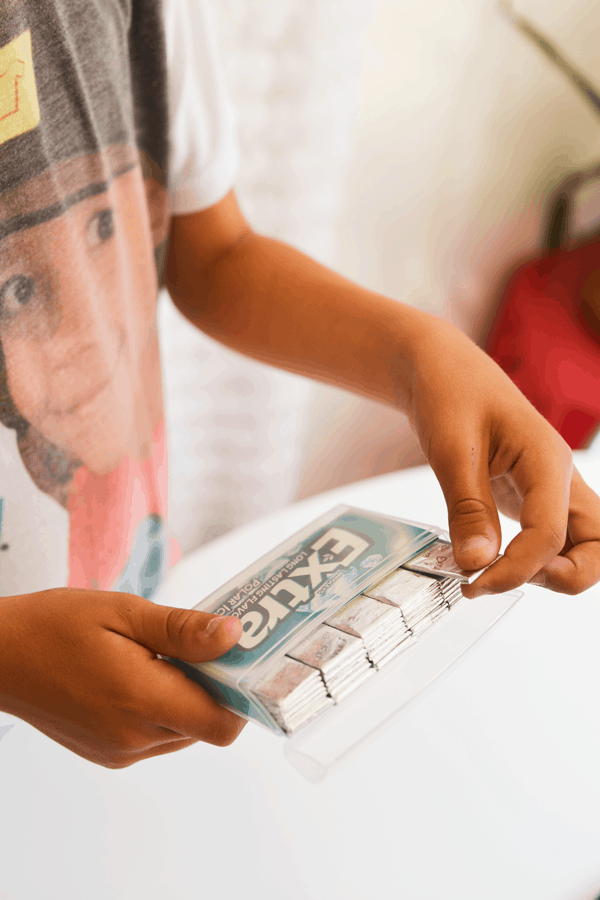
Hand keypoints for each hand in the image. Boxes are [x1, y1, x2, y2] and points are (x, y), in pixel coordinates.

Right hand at [0, 588, 245, 766]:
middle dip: (212, 688)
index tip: (236, 659)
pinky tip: (139, 674)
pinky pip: (155, 737)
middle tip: (198, 645)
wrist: (0, 657)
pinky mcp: (108, 754)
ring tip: (161, 656)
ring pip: (182, 731)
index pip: (220, 723)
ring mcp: (119, 751)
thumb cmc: (55, 626)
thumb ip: (182, 630)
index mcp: (140, 699)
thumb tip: (234, 635)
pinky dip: (160, 709)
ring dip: (186, 698)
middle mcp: (133, 737)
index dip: (239, 694)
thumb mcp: (124, 612)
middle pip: (205, 725)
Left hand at [406, 316, 599, 595]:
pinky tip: (493, 560)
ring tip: (497, 573)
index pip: (552, 535)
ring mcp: (552, 488)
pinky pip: (555, 538)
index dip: (516, 570)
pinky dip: (534, 559)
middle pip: (599, 548)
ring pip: (585, 546)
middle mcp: (561, 477)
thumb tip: (476, 564)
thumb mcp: (450, 449)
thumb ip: (467, 509)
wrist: (441, 369)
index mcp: (546, 461)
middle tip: (501, 578)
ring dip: (553, 572)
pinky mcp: (536, 497)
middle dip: (561, 577)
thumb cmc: (449, 393)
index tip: (474, 583)